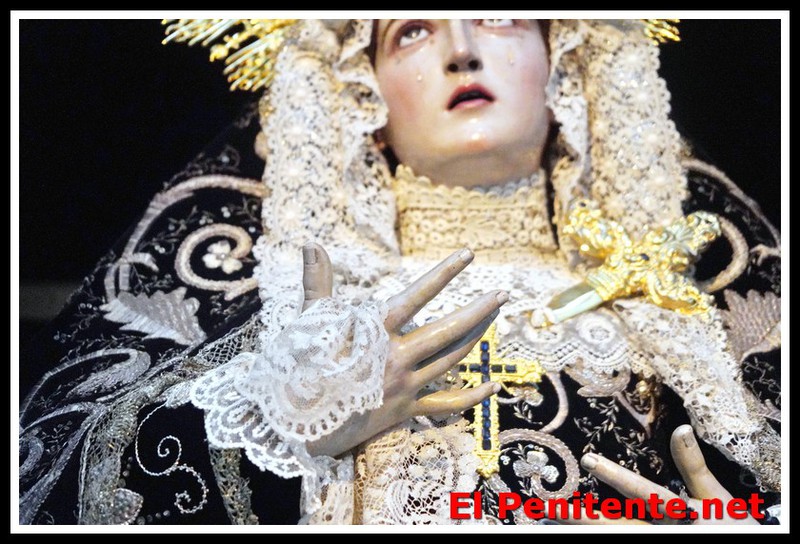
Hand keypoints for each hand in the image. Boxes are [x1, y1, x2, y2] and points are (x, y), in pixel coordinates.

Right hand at [301, 242, 506, 457]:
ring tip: (494, 318)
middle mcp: (395, 357)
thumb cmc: (300, 367)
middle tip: (503, 295)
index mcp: (375, 331)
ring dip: (476, 338)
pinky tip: (492, 385)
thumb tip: (311, 242)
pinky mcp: (405, 410)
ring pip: (451, 360)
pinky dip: (471, 397)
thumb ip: (318, 280)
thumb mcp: (309, 320)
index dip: (443, 274)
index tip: (468, 255)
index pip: (416, 296)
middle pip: (448, 331)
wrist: (297, 424)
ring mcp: (404, 385)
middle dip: (479, 311)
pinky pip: (446, 405)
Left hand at [553, 425, 760, 524]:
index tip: (588, 460)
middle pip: (616, 526)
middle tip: (548, 508)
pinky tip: (575, 526)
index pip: (643, 492)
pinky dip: (601, 532)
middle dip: (580, 517)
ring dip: (583, 526)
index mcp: (676, 514)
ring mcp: (657, 539)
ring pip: (615, 535)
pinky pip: (621, 540)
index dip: (616, 477)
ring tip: (548, 519)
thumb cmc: (733, 527)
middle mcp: (661, 530)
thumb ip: (694, 467)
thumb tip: (680, 429)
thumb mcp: (718, 497)